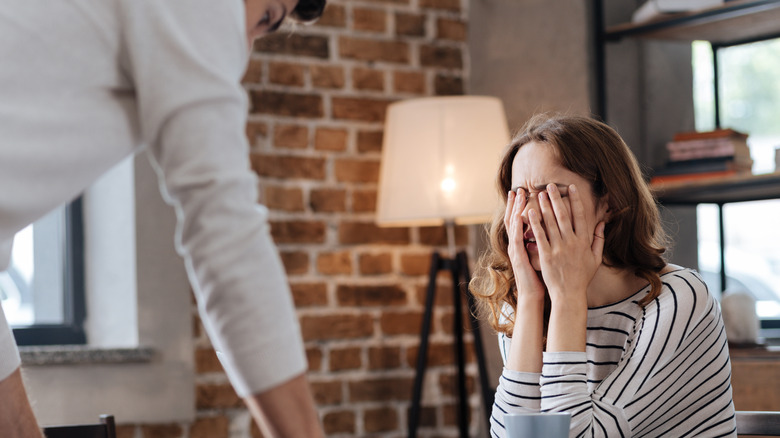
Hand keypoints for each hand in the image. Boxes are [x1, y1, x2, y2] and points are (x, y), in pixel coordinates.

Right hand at [504, 188, 544, 301]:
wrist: (532, 295)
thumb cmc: (541, 276)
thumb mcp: (542, 256)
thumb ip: (545, 242)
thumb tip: (552, 231)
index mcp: (522, 243)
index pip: (521, 221)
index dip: (521, 207)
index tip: (524, 193)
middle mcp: (516, 244)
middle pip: (513, 219)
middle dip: (515, 203)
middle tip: (517, 189)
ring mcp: (515, 250)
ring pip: (513, 225)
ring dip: (514, 209)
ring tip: (516, 196)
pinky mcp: (518, 256)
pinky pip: (516, 238)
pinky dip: (517, 225)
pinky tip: (518, 214)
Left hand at [528, 183, 604, 302]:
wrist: (569, 294)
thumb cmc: (582, 277)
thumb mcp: (596, 258)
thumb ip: (598, 239)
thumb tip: (602, 222)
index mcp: (584, 242)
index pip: (580, 216)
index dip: (575, 200)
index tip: (570, 187)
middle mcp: (572, 243)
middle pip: (563, 216)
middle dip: (556, 198)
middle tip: (550, 185)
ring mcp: (558, 249)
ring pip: (550, 223)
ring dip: (544, 207)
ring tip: (538, 194)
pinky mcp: (546, 255)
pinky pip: (540, 236)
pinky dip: (535, 224)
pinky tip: (529, 213)